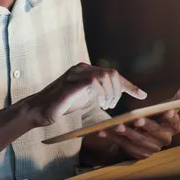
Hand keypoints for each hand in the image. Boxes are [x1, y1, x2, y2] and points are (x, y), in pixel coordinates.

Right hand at [25, 63, 146, 127]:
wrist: (38, 110)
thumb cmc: (61, 105)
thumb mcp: (85, 97)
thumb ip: (98, 92)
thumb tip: (115, 94)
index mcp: (86, 70)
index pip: (112, 74)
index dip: (129, 85)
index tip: (142, 95)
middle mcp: (81, 68)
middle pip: (112, 73)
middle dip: (119, 91)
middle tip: (113, 105)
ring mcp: (75, 75)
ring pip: (105, 76)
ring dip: (111, 93)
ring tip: (107, 105)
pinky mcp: (70, 85)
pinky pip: (93, 82)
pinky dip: (102, 93)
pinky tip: (100, 103)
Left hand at [97, 84, 179, 159]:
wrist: (144, 136)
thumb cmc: (157, 118)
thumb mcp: (166, 107)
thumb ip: (177, 98)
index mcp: (173, 128)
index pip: (175, 123)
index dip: (172, 118)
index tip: (166, 112)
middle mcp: (164, 141)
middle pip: (154, 133)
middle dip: (145, 126)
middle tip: (136, 119)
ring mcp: (150, 149)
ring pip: (138, 141)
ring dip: (126, 134)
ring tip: (116, 126)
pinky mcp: (137, 155)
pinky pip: (124, 147)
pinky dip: (113, 139)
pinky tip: (103, 132)